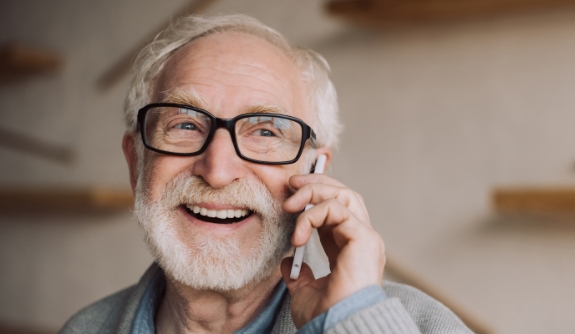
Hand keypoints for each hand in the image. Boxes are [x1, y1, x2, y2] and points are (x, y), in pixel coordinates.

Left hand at [280, 174, 385, 327]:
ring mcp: (365, 236)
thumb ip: (299, 273)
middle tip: (291, 184)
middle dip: (316, 183)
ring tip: (290, 204)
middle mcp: (360, 238)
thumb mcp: (305, 290)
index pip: (336, 208)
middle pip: (344, 194)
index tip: (291, 194)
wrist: (336, 328)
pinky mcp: (364, 237)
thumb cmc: (326, 316)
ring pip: (343, 195)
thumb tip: (287, 262)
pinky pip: (336, 209)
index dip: (315, 196)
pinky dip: (313, 215)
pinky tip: (298, 235)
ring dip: (313, 192)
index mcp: (348, 248)